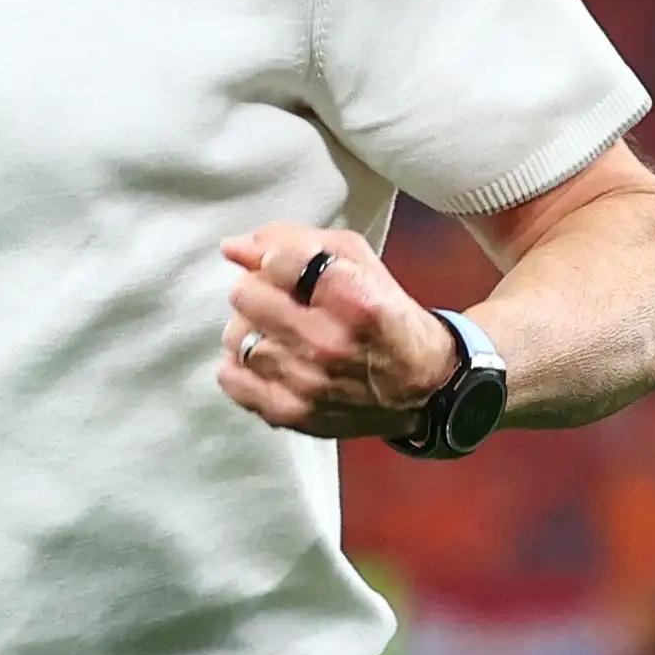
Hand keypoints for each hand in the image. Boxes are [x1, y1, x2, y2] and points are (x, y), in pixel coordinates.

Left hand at [214, 225, 460, 439]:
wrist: (423, 389)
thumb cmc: (387, 316)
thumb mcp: (357, 260)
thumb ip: (293, 241)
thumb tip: (232, 247)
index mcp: (352, 299)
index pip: (275, 260)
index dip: (279, 259)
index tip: (292, 269)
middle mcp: (327, 343)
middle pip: (245, 295)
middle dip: (261, 290)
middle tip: (284, 300)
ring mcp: (306, 383)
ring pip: (236, 336)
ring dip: (253, 329)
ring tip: (282, 332)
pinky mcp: (290, 413)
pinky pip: (231, 378)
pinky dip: (243, 366)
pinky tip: (271, 360)